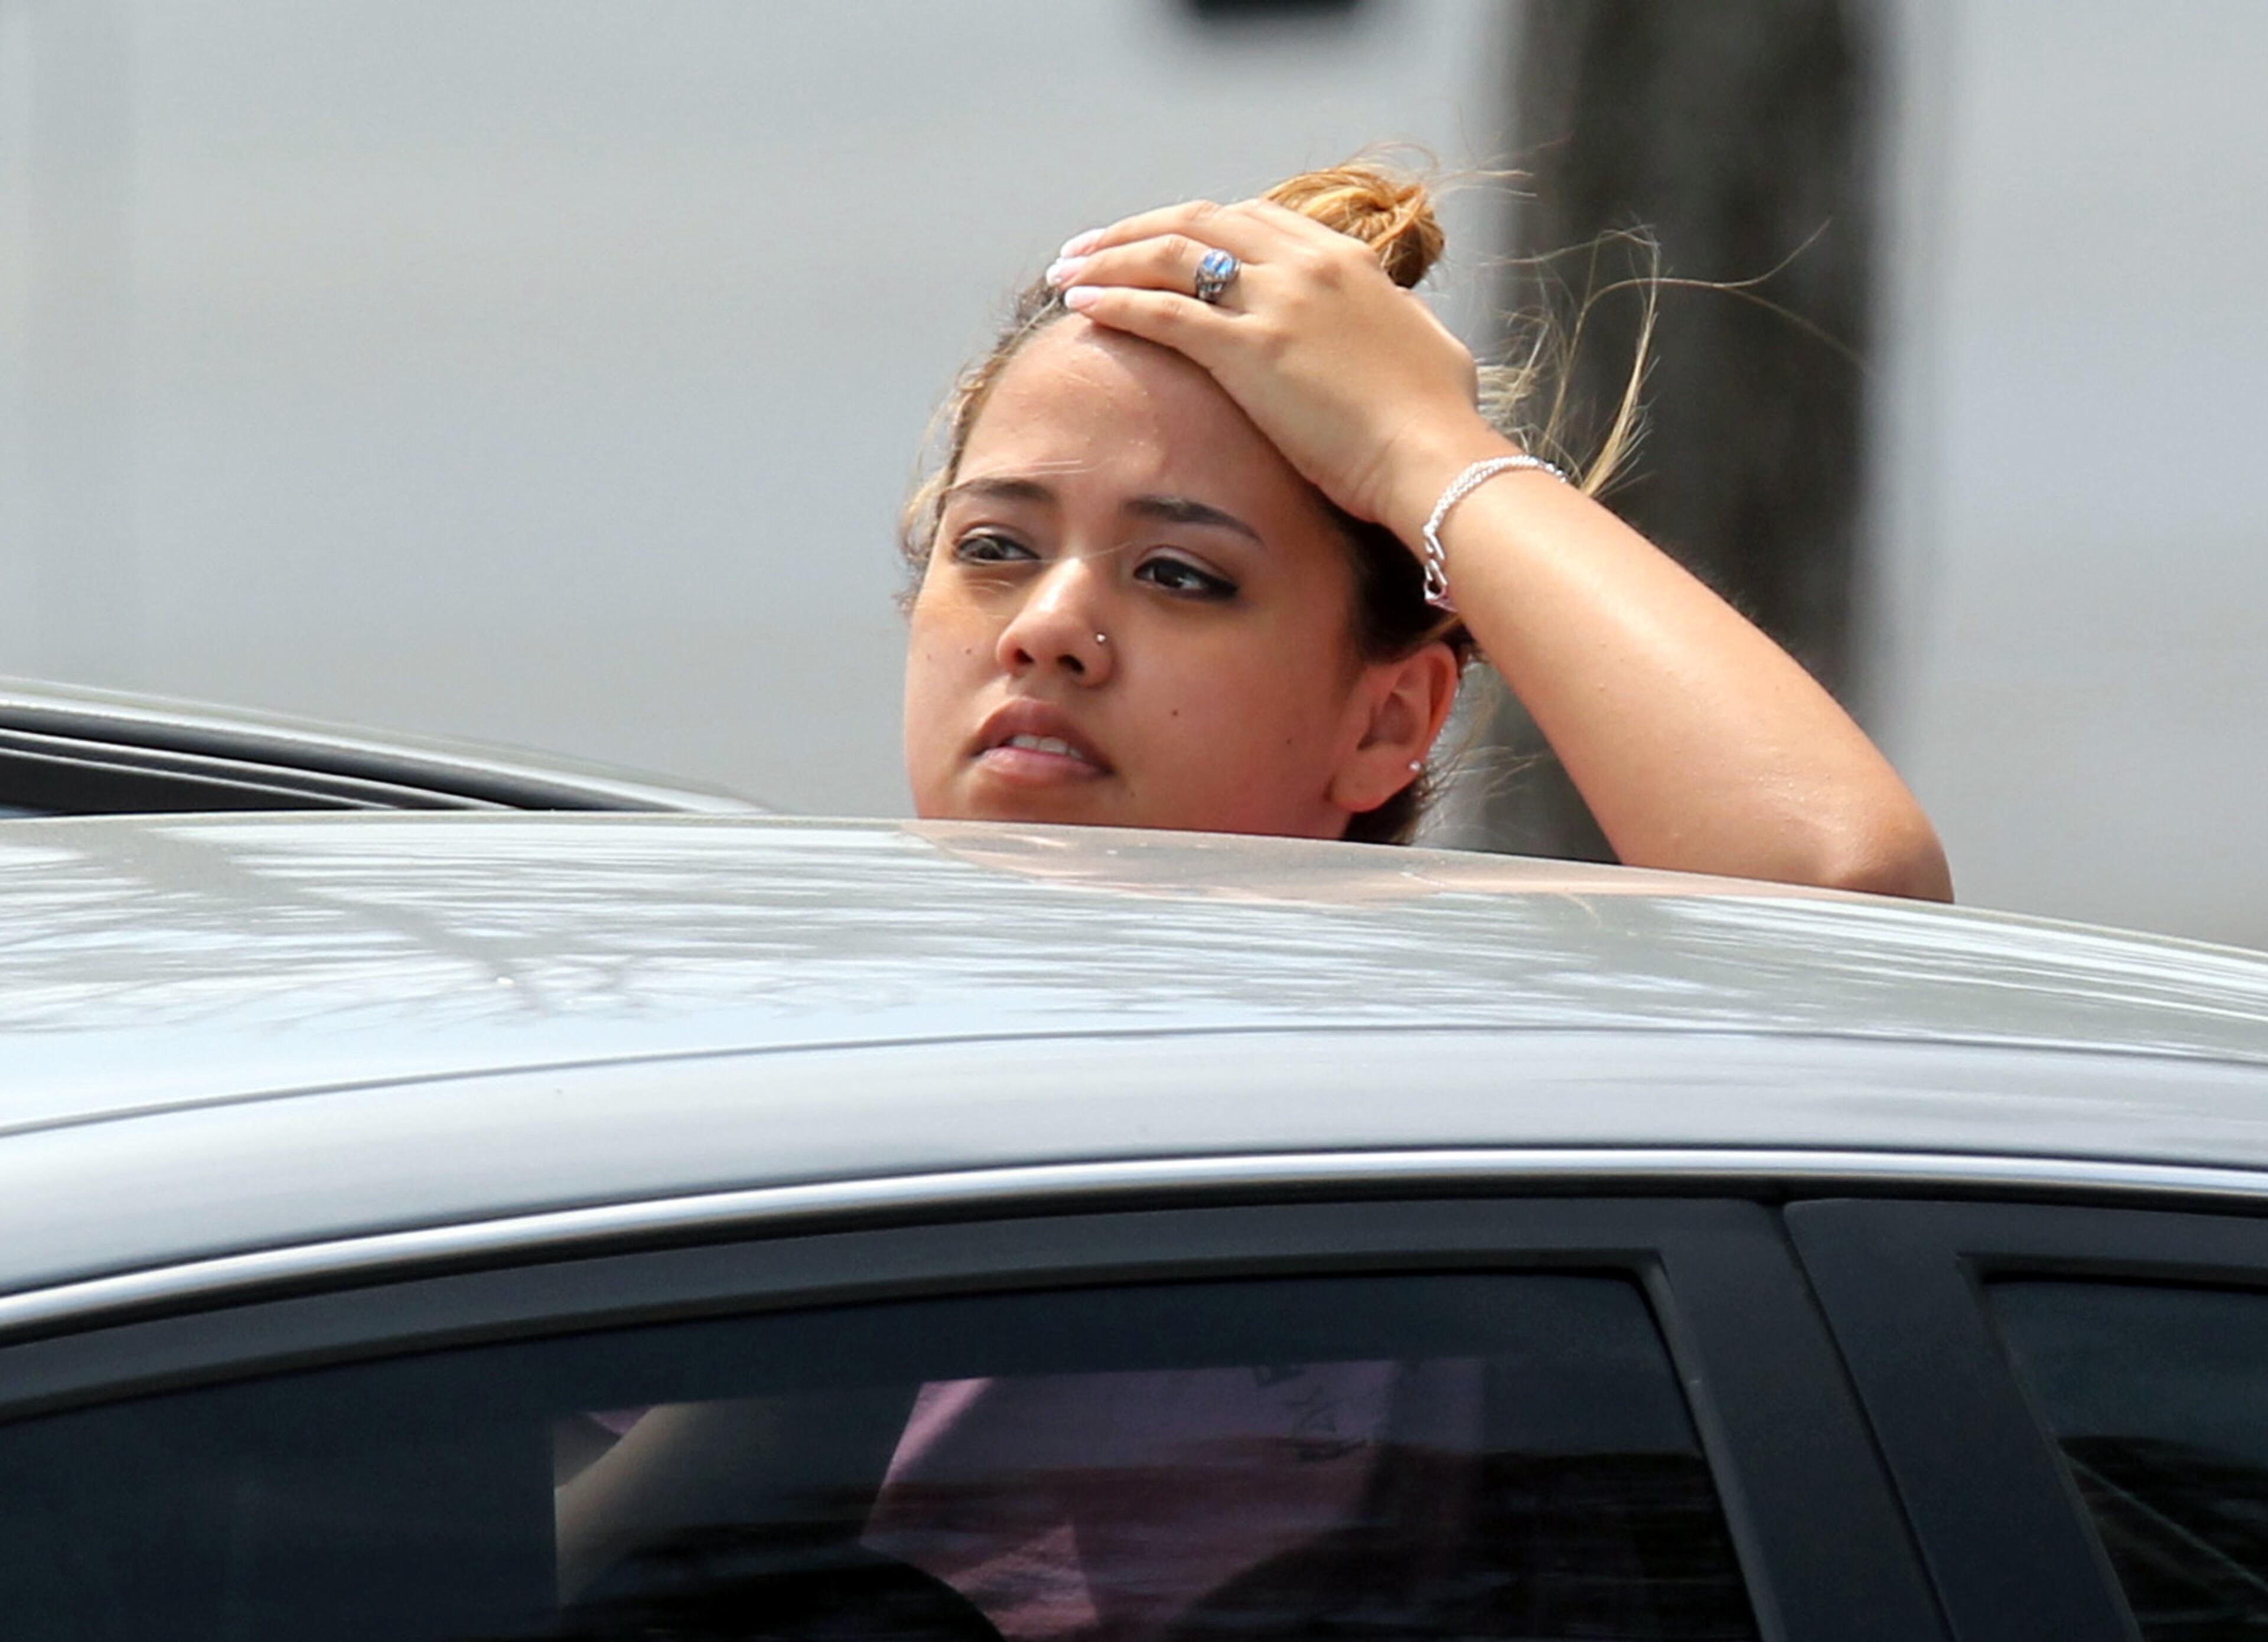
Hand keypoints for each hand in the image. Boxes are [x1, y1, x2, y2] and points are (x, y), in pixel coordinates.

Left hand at [1048, 198, 1508, 544]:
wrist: (1436, 457)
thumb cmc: (1438, 422)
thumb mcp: (1420, 348)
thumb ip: (1386, 325)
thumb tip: (1382, 332)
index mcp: (1346, 261)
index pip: (1252, 218)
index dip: (1192, 224)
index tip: (1156, 241)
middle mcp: (1306, 266)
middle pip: (1200, 221)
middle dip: (1136, 229)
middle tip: (1091, 246)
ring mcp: (1276, 303)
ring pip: (1170, 254)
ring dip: (1110, 256)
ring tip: (1066, 270)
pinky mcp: (1250, 350)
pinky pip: (1165, 311)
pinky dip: (1116, 301)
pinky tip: (1080, 305)